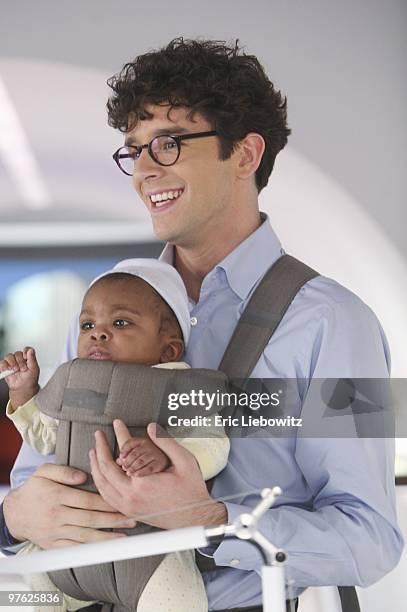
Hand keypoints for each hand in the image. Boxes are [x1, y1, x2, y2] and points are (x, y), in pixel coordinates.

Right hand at [0, 347, 39, 407]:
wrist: (23, 388)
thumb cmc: (30, 379)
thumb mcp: (34, 369)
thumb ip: (32, 359)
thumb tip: (31, 350)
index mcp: (28, 358)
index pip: (26, 349)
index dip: (25, 352)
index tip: (26, 358)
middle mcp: (19, 359)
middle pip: (17, 353)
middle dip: (20, 361)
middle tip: (22, 368)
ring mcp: (12, 363)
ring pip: (9, 356)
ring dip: (12, 363)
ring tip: (15, 370)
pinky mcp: (5, 367)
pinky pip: (2, 363)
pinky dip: (3, 366)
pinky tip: (8, 369)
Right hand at [3, 463, 136, 547]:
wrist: (14, 513)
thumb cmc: (33, 489)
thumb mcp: (44, 471)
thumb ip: (64, 471)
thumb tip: (83, 476)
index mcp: (57, 496)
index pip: (88, 500)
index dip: (107, 501)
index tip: (123, 500)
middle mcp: (56, 516)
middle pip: (90, 519)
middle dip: (113, 519)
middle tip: (132, 518)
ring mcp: (55, 533)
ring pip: (85, 536)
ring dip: (107, 537)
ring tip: (125, 535)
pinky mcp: (53, 545)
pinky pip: (74, 548)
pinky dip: (91, 550)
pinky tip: (104, 549)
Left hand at [90, 421, 226, 528]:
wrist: (194, 518)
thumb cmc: (191, 492)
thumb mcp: (184, 461)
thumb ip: (166, 443)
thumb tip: (151, 428)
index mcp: (142, 484)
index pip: (123, 452)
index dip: (120, 434)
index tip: (117, 424)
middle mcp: (131, 497)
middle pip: (104, 470)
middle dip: (100, 449)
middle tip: (99, 435)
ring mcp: (128, 507)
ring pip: (102, 485)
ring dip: (95, 466)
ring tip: (94, 452)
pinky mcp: (129, 512)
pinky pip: (106, 497)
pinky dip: (100, 482)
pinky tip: (101, 474)